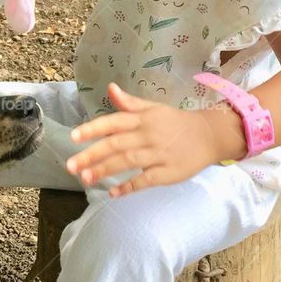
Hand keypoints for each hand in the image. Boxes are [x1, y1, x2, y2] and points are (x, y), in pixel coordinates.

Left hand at [65, 82, 226, 195]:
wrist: (210, 135)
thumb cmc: (175, 122)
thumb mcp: (153, 108)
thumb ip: (129, 103)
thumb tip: (110, 88)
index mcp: (143, 118)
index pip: (114, 122)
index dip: (93, 129)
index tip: (73, 137)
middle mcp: (148, 135)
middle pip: (116, 144)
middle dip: (92, 155)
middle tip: (70, 166)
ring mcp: (159, 154)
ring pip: (128, 162)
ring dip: (105, 170)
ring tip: (85, 179)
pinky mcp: (168, 172)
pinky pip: (146, 180)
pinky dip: (129, 187)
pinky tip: (113, 194)